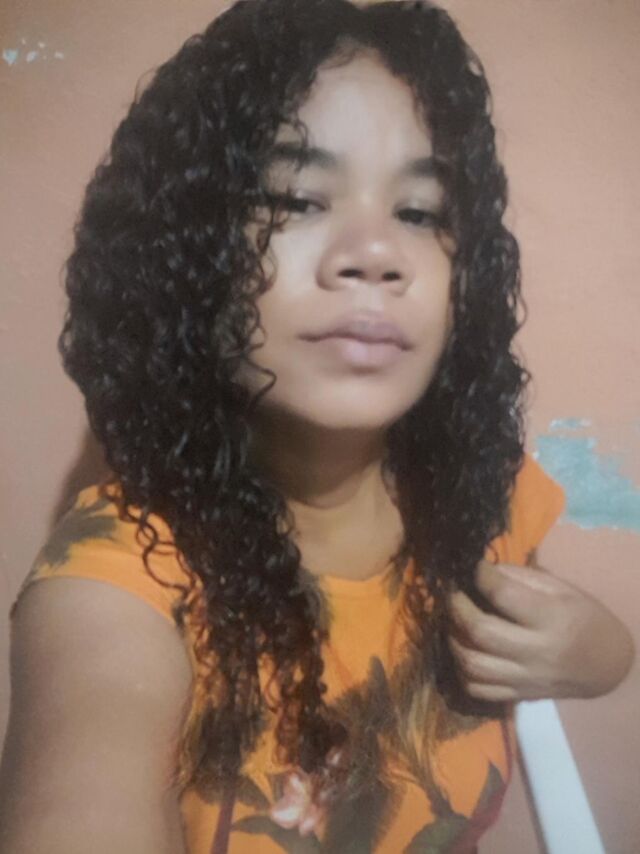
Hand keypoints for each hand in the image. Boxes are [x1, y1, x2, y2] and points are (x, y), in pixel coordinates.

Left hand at [447, 559, 634, 701]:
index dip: (480, 576)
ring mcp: (524, 679)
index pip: (503, 595)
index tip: (471, 566)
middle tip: (452, 594)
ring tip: (453, 622)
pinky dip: (461, 669)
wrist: (605, 665)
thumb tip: (482, 570)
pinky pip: (476, 689)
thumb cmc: (582, 618)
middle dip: (456, 607)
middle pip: (480, 632)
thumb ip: (521, 577)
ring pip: (472, 664)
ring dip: (453, 639)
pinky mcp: (517, 697)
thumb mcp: (562, 588)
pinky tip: (464, 649)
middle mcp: (536, 652)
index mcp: (552, 619)